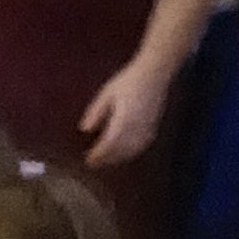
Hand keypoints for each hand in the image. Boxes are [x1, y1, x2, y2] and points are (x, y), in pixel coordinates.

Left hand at [76, 54, 169, 170]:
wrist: (154, 74)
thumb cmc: (128, 81)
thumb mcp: (107, 94)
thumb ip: (96, 112)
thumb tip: (84, 130)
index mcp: (124, 118)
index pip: (109, 143)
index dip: (99, 154)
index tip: (88, 160)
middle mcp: (137, 127)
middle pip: (120, 151)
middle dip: (106, 159)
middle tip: (93, 164)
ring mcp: (147, 128)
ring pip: (132, 151)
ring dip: (118, 159)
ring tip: (105, 161)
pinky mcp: (154, 128)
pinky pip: (142, 147)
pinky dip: (131, 154)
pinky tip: (123, 155)